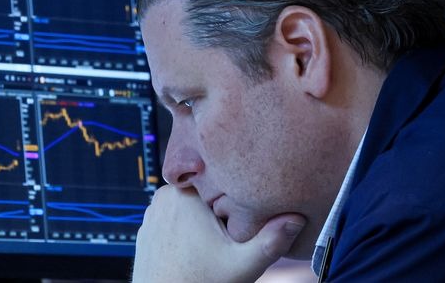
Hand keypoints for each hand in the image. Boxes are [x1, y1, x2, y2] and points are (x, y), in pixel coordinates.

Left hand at [131, 185, 305, 282]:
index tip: (240, 219)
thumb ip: (271, 240)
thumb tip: (297, 219)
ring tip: (211, 244)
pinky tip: (195, 249)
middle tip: (227, 238)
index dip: (234, 198)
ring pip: (190, 206)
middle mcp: (163, 195)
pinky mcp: (147, 226)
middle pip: (205, 195)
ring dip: (202, 221)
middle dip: (219, 212)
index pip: (218, 180)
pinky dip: (185, 231)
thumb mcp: (242, 264)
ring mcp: (152, 211)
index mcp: (185, 192)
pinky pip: (174, 219)